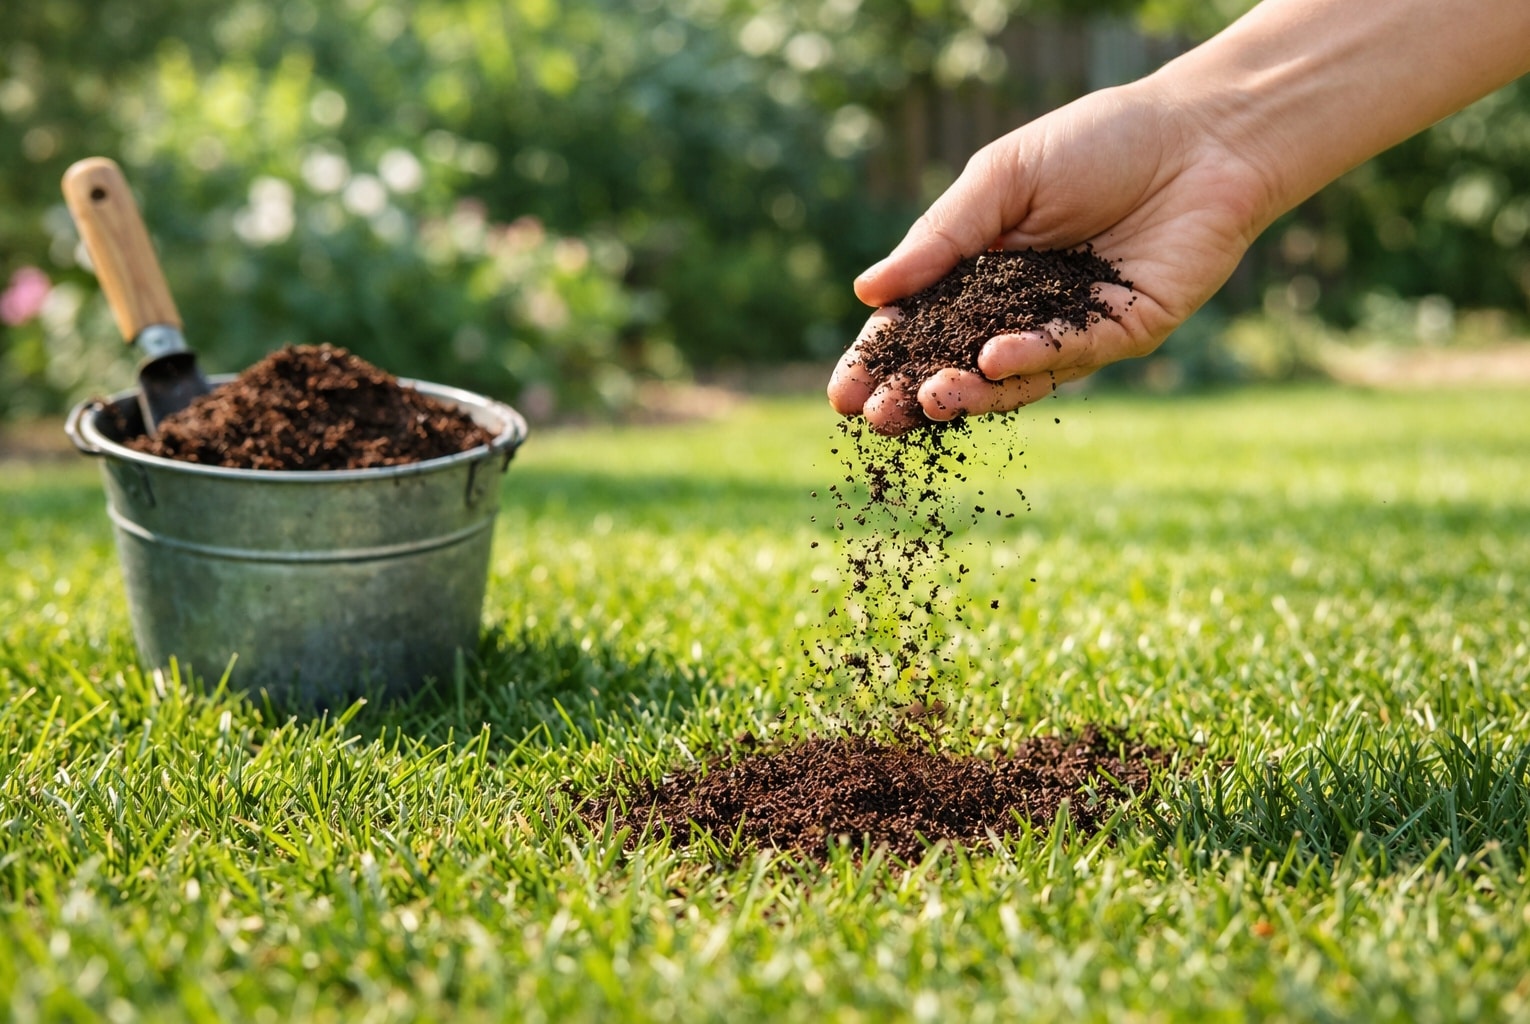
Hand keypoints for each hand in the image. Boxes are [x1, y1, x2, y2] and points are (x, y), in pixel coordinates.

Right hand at [828, 79, 1275, 434]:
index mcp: (983, 272)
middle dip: (913, 393)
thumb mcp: (1002, 179)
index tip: (843, 393)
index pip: (920, 326)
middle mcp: (1023, 310)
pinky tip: (993, 358)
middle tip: (875, 416)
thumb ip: (941, 238)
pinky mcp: (1123, 332)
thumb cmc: (1098, 144)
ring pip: (1012, 376)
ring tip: (928, 397)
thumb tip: (869, 292)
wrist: (1200, 133)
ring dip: (967, 391)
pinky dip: (1030, 359)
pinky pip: (1070, 353)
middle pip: (957, 364)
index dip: (881, 359)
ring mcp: (1073, 328)